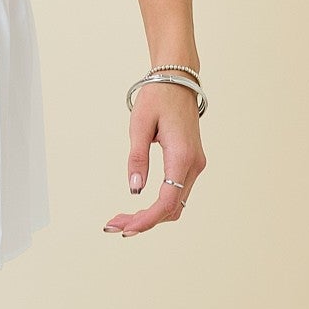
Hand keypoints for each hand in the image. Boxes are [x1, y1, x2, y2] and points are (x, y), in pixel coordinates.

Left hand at [103, 83, 204, 236]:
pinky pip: (176, 193)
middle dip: (143, 221)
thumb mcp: (140, 125)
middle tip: (113, 225)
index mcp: (182, 155)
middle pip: (172, 208)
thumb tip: (134, 189)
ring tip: (121, 219)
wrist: (178, 80)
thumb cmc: (158, 97)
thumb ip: (137, 158)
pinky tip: (138, 208)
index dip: (147, 219)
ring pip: (175, 204)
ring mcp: (195, 165)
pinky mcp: (190, 163)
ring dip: (150, 215)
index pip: (167, 201)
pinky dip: (158, 205)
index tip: (125, 228)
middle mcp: (194, 164)